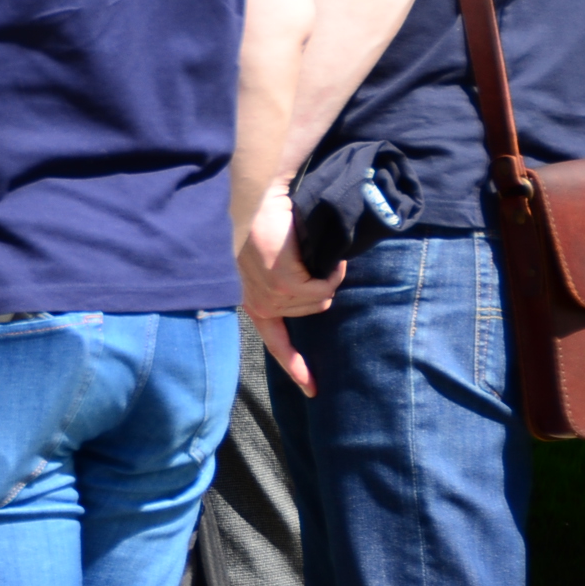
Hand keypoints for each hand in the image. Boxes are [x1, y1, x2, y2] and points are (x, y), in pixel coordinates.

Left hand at [236, 182, 342, 396]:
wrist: (256, 196)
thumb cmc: (264, 224)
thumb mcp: (269, 260)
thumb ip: (282, 283)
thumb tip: (306, 297)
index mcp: (252, 299)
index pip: (275, 343)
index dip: (296, 367)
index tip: (313, 389)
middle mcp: (258, 301)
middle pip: (313, 310)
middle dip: (321, 288)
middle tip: (313, 261)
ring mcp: (271, 294)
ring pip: (321, 300)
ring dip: (327, 277)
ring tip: (314, 253)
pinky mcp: (284, 281)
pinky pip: (324, 288)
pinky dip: (332, 272)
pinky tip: (323, 254)